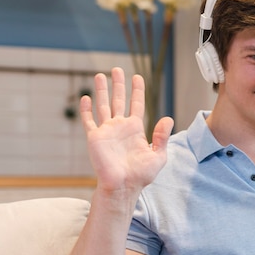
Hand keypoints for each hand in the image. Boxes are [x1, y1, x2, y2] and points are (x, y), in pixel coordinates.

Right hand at [80, 67, 173, 194]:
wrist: (124, 186)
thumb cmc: (141, 175)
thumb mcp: (158, 155)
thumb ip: (162, 137)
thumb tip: (168, 118)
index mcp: (136, 129)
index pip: (136, 105)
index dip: (137, 91)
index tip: (138, 77)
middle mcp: (120, 127)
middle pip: (119, 100)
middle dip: (118, 85)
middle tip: (117, 69)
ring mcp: (107, 131)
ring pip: (103, 105)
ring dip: (101, 91)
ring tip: (100, 75)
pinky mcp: (95, 138)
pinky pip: (89, 121)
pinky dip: (86, 110)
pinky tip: (86, 98)